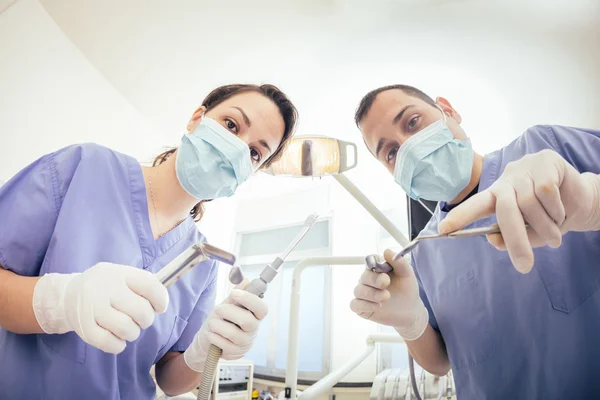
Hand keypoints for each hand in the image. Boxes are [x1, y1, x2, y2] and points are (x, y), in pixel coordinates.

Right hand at [33, 262, 168, 353]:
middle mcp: (105, 289)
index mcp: (119, 274)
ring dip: (133, 333)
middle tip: (140, 319)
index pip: (150, 285)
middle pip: (141, 311)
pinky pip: (111, 344)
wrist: (69, 295)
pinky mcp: (84, 328)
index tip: (160, 307)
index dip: (161, 299)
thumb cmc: (106, 287)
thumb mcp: (122, 276)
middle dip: (146, 319)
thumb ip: (142, 285)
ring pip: (127, 329)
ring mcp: (93, 308)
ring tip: (128, 327)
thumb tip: (162, 302)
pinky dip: (118, 345)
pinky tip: (116, 338)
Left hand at [183, 280, 267, 371]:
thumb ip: (236, 295)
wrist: (207, 339)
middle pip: (248, 321)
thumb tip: (246, 280)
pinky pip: (225, 344)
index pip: (262, 308)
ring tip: (212, 323)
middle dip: (230, 313)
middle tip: (218, 309)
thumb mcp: (227, 305)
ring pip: (234, 334)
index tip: (234, 293)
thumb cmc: (221, 320)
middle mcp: (253, 329)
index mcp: (255, 315)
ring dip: (219, 326)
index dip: (250, 300)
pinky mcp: (235, 353)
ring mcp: (245, 343)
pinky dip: (215, 337)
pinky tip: (211, 334)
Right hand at [350, 250, 427, 340]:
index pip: (369, 261)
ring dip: (372, 294)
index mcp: (377, 269)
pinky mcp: (361, 308)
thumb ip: (399, 262)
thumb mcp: (407, 274)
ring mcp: (363, 294)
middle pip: (364, 276)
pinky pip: (355, 305)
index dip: (372, 262)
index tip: (381, 266)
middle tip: (386, 282)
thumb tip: (387, 251)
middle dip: (375, 280)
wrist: (410, 310)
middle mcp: (368, 280)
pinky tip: (378, 306)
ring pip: (359, 291)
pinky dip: (365, 305)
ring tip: (386, 297)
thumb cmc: (407, 289)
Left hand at [439, 149, 599, 272]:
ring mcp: (524, 168)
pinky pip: (546, 191)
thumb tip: (494, 240)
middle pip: (504, 209)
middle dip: (514, 239)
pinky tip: (560, 210)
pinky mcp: (544, 161)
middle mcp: (506, 180)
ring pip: (529, 203)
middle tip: (524, 265)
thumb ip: (510, 236)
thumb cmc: (548, 217)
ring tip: (554, 236)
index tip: (443, 230)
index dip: (460, 216)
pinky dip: (555, 208)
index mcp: (497, 196)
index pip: (475, 204)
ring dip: (545, 226)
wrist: (579, 200)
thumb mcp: (529, 232)